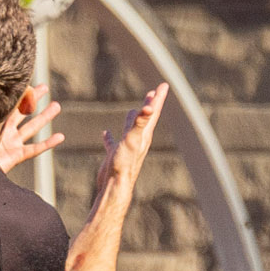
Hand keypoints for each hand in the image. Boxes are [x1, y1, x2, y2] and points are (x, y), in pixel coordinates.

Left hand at [0, 84, 62, 174]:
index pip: (7, 105)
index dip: (18, 94)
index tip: (26, 81)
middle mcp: (3, 132)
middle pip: (21, 113)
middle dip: (33, 100)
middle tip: (44, 87)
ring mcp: (10, 144)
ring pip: (32, 128)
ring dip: (45, 117)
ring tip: (56, 106)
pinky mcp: (15, 157)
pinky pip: (35, 149)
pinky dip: (48, 143)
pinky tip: (60, 136)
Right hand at [94, 83, 168, 198]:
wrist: (115, 186)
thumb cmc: (125, 164)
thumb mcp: (133, 140)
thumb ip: (140, 123)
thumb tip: (149, 107)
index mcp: (144, 134)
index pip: (153, 111)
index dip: (158, 97)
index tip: (163, 84)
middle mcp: (138, 139)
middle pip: (145, 118)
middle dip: (150, 104)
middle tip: (153, 92)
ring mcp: (126, 147)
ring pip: (130, 129)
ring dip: (131, 119)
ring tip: (131, 111)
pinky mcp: (115, 155)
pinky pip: (113, 142)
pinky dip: (110, 137)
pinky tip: (106, 133)